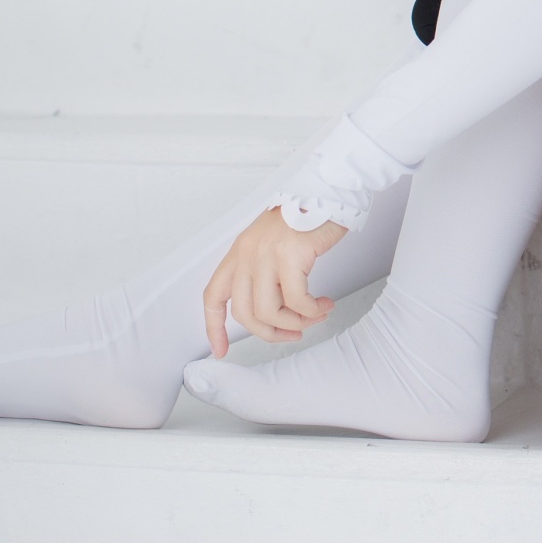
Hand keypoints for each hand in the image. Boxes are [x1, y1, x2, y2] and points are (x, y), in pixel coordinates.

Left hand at [202, 210, 348, 356]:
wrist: (327, 192)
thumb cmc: (305, 216)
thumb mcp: (272, 243)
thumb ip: (264, 272)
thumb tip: (273, 311)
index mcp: (239, 252)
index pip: (214, 296)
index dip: (214, 328)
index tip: (220, 351)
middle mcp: (247, 254)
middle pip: (245, 313)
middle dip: (271, 333)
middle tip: (295, 333)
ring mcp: (267, 254)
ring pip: (269, 311)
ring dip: (296, 322)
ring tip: (316, 315)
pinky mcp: (290, 255)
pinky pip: (297, 300)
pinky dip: (312, 310)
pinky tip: (324, 304)